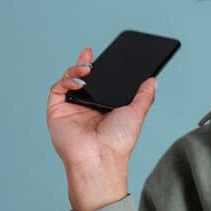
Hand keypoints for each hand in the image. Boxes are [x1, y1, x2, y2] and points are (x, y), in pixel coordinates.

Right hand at [46, 46, 157, 174]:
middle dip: (84, 63)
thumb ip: (144, 95)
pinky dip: (67, 80)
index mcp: (102, 107)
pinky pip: (58, 89)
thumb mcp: (136, 113)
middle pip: (81, 78)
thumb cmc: (118, 142)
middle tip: (90, 52)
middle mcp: (85, 107)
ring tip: (88, 67)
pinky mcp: (57, 111)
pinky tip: (81, 82)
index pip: (99, 82)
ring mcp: (70, 109)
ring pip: (68, 80)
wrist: (101, 158)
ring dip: (76, 69)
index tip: (103, 54)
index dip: (99, 67)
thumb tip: (153, 79)